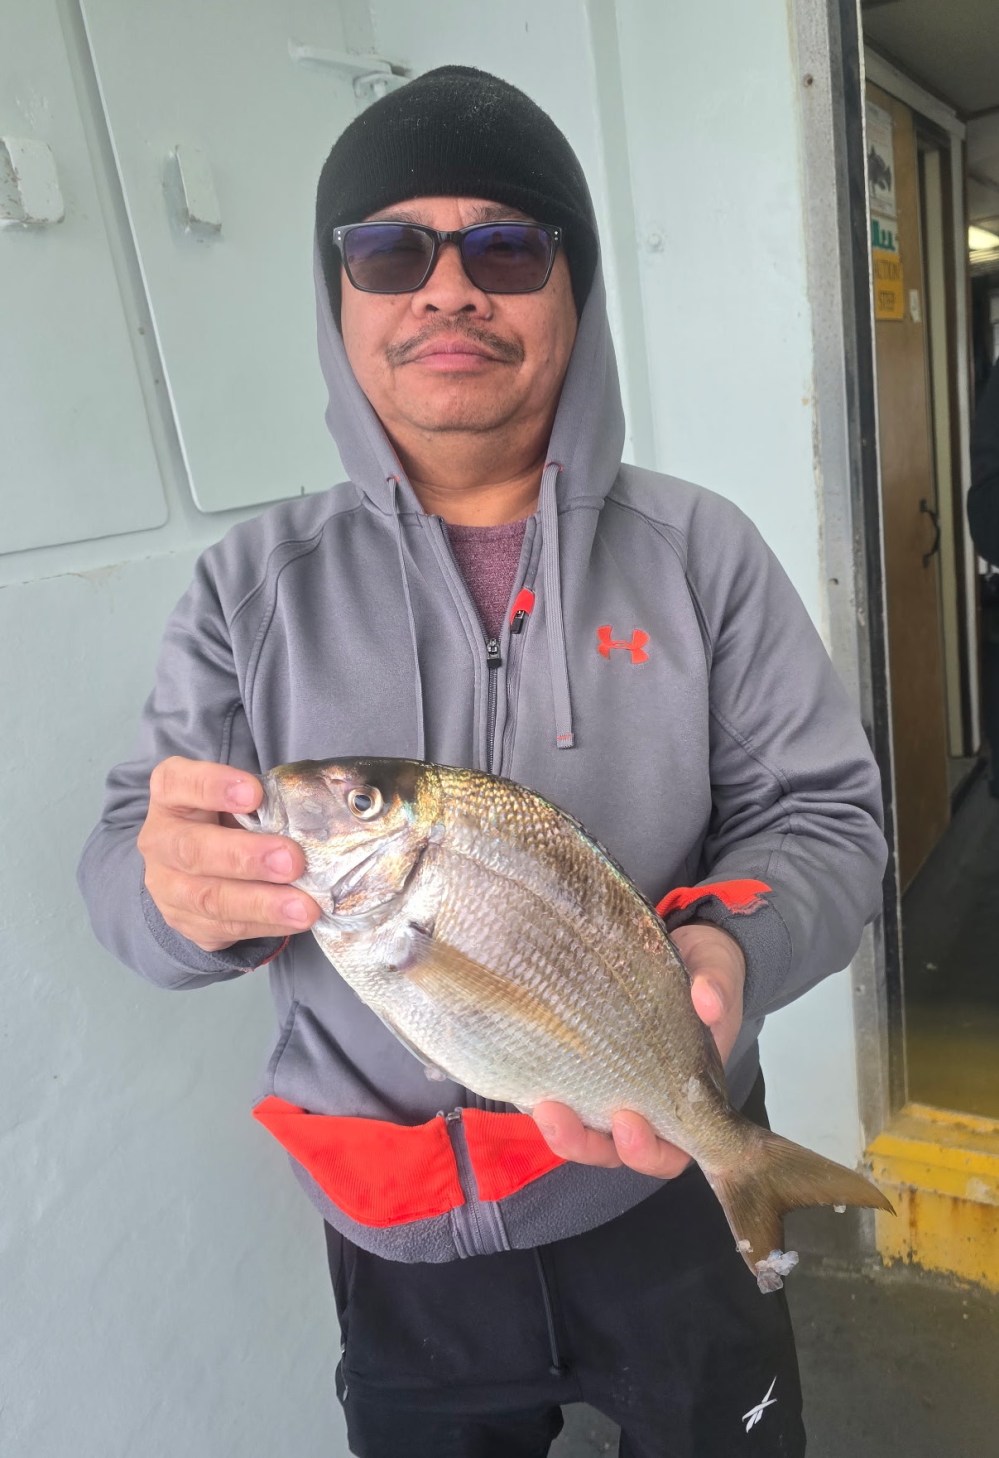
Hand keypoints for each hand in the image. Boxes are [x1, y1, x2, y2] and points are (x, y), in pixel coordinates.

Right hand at [137, 756, 319, 951]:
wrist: (194, 868)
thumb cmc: (228, 820)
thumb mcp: (238, 802)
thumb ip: (263, 805)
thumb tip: (311, 820)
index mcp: (170, 795)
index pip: (178, 782)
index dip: (214, 786)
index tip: (255, 793)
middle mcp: (159, 840)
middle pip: (192, 849)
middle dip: (246, 857)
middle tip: (292, 861)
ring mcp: (166, 886)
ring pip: (209, 898)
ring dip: (262, 904)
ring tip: (304, 907)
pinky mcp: (184, 922)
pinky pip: (225, 928)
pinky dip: (265, 925)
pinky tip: (294, 920)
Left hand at [532, 923, 744, 1177]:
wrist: (678, 946)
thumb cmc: (703, 971)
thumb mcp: (716, 972)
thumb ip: (716, 986)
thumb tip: (708, 1001)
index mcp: (688, 1096)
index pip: (671, 1149)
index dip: (649, 1150)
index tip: (628, 1120)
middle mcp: (645, 1100)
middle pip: (614, 1149)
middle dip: (587, 1144)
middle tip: (563, 1117)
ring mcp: (608, 1084)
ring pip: (582, 1129)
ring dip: (560, 1128)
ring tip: (542, 1106)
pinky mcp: (578, 1061)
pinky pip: (558, 1091)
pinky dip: (540, 1094)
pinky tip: (525, 1082)